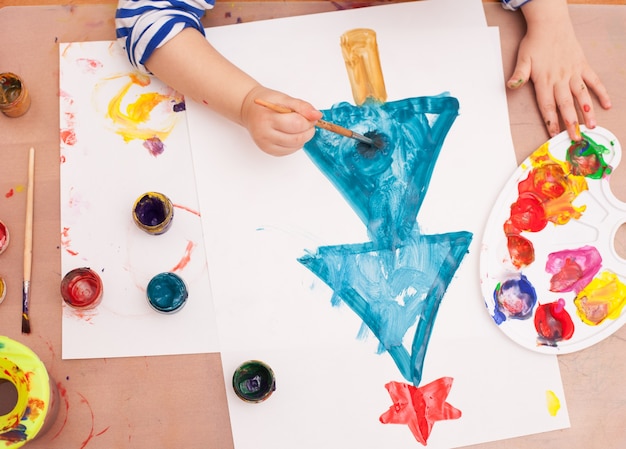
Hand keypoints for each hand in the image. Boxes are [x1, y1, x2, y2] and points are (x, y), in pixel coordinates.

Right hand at [241, 86, 322, 155]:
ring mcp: (266, 145)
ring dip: (303, 137)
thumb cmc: (266, 103)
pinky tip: (291, 134)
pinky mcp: (269, 151)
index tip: (310, 116)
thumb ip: (302, 107)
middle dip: (308, 131)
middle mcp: (264, 134)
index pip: (296, 124)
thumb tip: (317, 115)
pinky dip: (296, 143)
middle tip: (308, 122)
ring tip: (298, 126)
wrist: (250, 110)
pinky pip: (290, 150)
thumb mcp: (284, 99)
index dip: (308, 121)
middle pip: (297, 138)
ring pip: (295, 146)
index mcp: (267, 119)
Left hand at [506, 0, 610, 140]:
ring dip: (587, 111)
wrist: (550, 24)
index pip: (547, 105)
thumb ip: (519, 75)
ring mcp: (573, 72)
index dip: (550, 120)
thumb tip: (511, 85)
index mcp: (544, 80)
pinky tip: (606, 105)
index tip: (554, 134)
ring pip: (581, 95)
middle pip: (565, 104)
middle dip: (570, 122)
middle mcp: (560, 79)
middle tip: (575, 138)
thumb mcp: (522, 59)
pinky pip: (593, 81)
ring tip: (592, 126)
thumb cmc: (534, 43)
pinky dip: (601, 92)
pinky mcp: (582, 66)